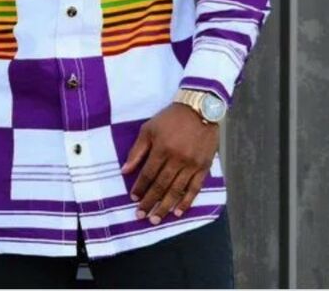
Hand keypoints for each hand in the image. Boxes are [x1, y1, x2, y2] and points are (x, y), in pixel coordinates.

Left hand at [121, 102, 218, 224]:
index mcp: (162, 148)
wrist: (199, 109)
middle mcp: (177, 159)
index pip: (148, 174)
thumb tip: (125, 170)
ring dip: (165, 207)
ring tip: (156, 219)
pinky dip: (186, 201)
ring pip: (177, 191)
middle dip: (149, 202)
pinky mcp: (204, 167)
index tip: (133, 198)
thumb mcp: (149, 128)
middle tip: (141, 216)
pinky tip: (178, 211)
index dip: (140, 187)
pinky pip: (195, 189)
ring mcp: (192, 165)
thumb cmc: (170, 118)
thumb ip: (137, 150)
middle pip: (161, 186)